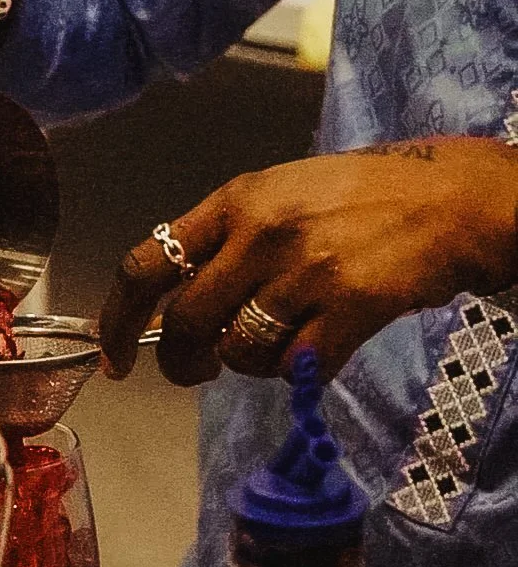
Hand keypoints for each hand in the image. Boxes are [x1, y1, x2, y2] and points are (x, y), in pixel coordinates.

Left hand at [99, 138, 517, 384]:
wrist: (452, 199)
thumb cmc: (363, 196)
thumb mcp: (281, 193)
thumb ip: (227, 240)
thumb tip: (177, 303)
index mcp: (234, 200)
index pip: (146, 264)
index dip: (117, 319)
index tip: (114, 356)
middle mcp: (261, 233)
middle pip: (186, 322)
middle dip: (181, 361)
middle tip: (197, 369)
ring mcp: (306, 271)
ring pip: (240, 351)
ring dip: (249, 364)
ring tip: (278, 341)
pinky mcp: (350, 307)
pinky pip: (295, 367)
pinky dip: (297, 373)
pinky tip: (317, 350)